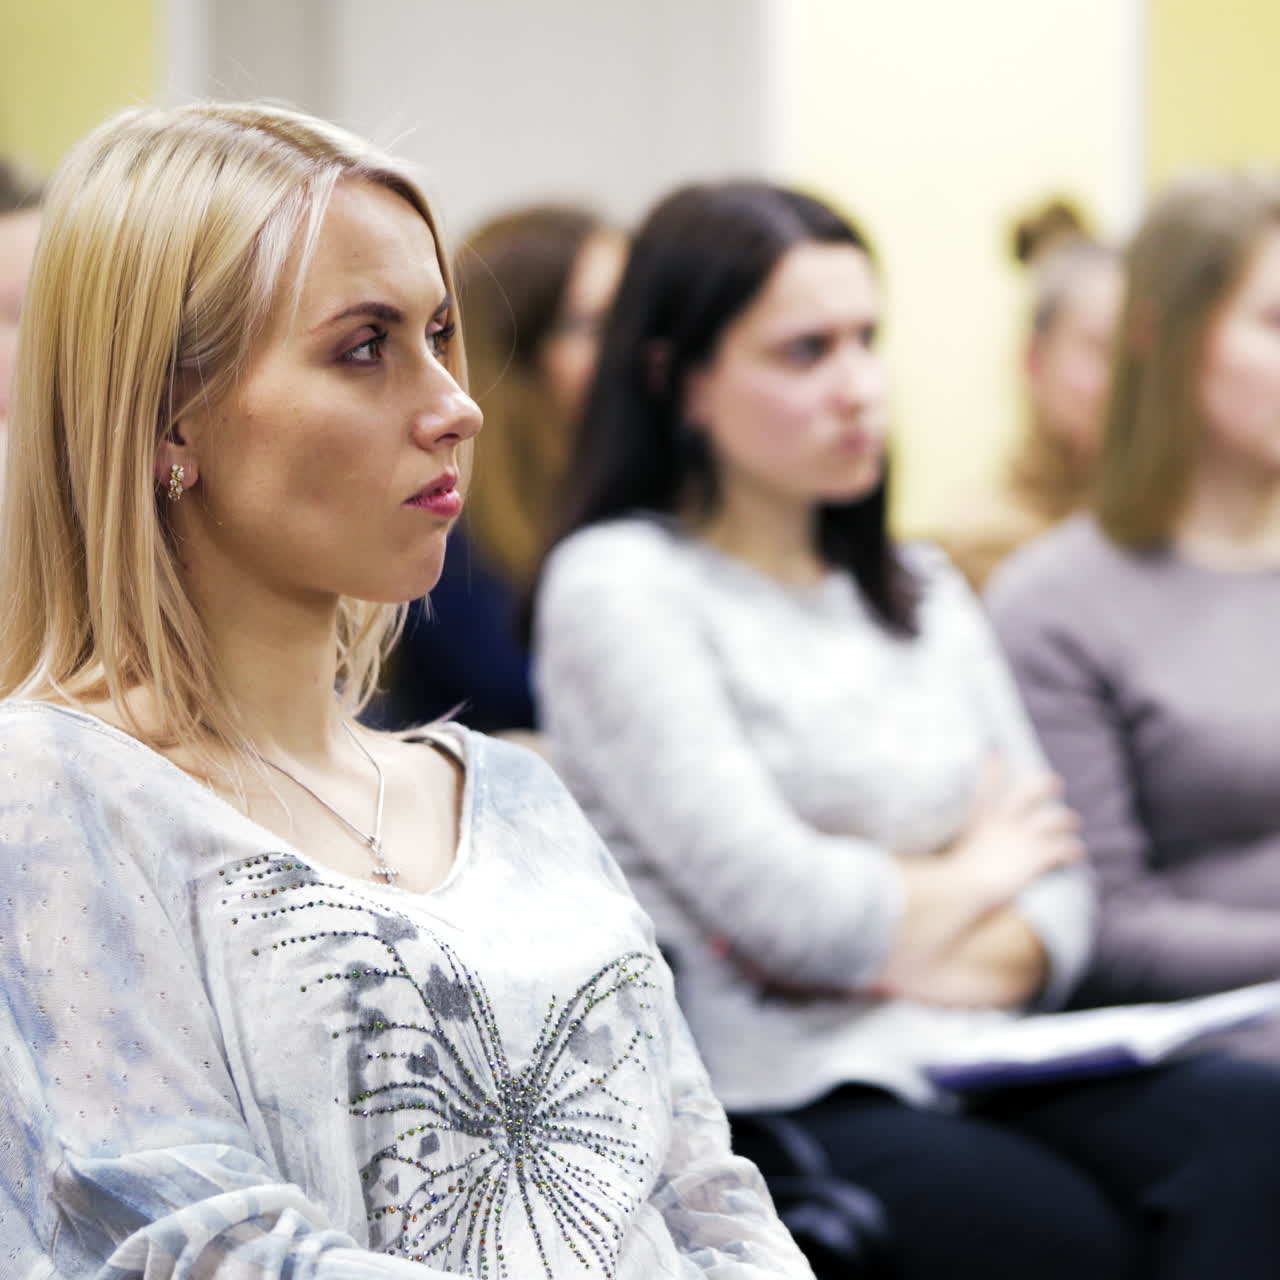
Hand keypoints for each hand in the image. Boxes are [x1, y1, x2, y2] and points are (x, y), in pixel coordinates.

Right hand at [945, 760, 1083, 906]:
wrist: (963, 886)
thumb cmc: (950, 876)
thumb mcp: (947, 853)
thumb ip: (950, 847)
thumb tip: (933, 854)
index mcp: (979, 820)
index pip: (986, 786)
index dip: (993, 767)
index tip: (998, 752)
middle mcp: (1002, 823)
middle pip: (1027, 792)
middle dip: (1044, 784)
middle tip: (1055, 782)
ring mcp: (1020, 837)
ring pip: (1053, 819)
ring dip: (1066, 820)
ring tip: (1074, 822)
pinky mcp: (1036, 855)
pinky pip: (1062, 848)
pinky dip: (1073, 849)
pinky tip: (1078, 852)